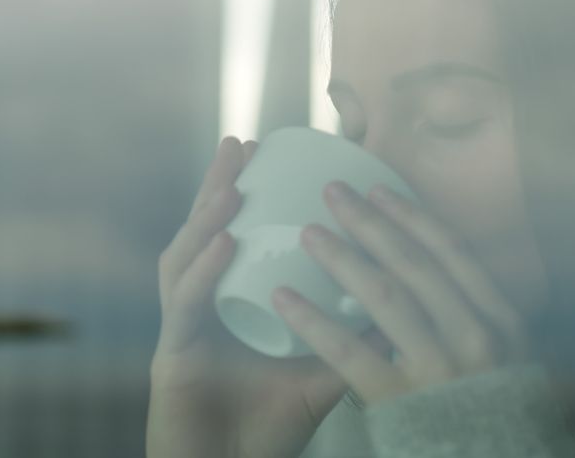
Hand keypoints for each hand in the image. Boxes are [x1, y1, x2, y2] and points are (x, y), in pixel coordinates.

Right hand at [148, 138, 386, 457]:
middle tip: (241, 144)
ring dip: (206, 216)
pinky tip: (224, 242)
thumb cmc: (270, 429)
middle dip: (218, 186)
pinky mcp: (171, 359)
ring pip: (185, 260)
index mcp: (227, 305)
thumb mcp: (320, 375)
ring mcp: (181, 332)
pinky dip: (203, 271)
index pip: (232, 240)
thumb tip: (403, 305)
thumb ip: (354, 342)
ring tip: (233, 181)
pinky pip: (186, 307)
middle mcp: (198, 310)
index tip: (271, 158)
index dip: (245, 198)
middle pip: (203, 236)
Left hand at [271, 180, 531, 404]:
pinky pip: (349, 352)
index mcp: (503, 320)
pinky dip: (313, 320)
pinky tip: (284, 298)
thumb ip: (478, 315)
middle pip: (414, 265)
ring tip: (308, 233)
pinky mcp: (401, 400)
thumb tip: (436, 264)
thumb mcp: (508, 357)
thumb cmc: (493, 412)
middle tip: (332, 193)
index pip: (452, 253)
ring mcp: (439, 368)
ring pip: (384, 298)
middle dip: (370, 223)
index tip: (379, 188)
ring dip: (342, 258)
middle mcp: (476, 337)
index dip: (412, 217)